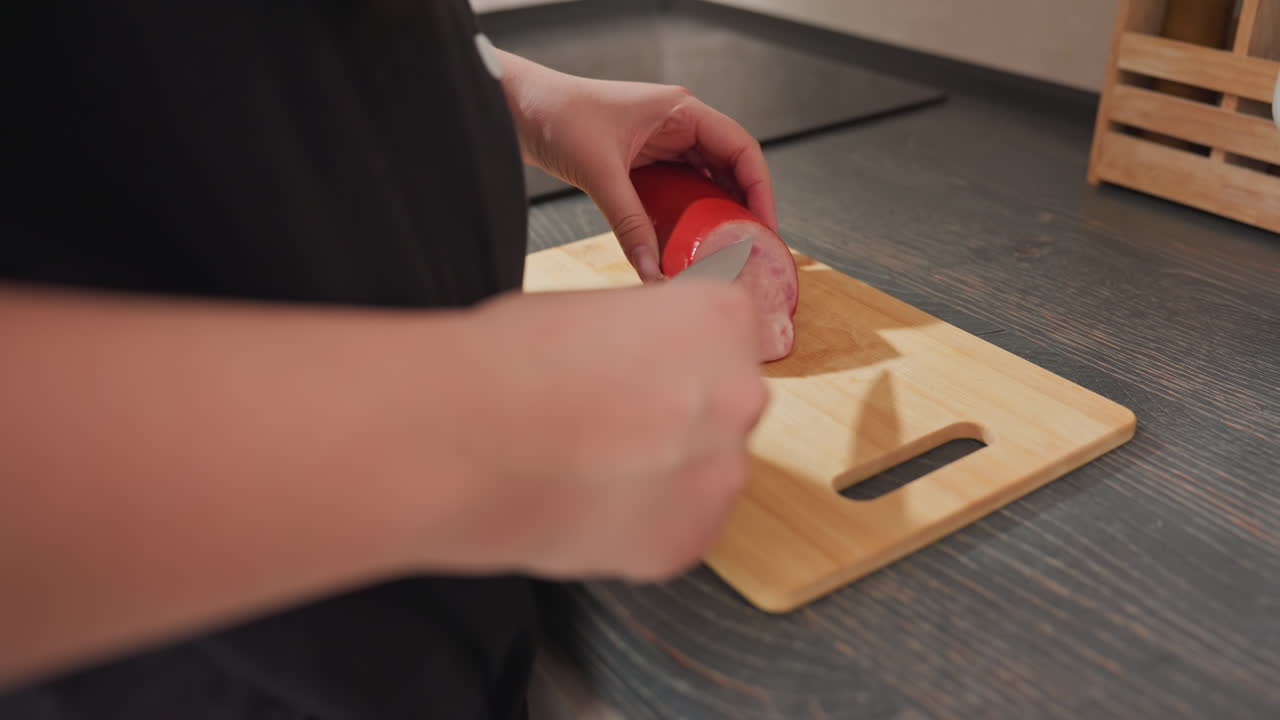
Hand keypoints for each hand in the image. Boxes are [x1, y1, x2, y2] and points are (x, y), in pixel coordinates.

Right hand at [456, 280, 767, 580]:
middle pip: (721, 402)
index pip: (725, 330)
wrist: (466, 444)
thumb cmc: (510, 366)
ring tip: (587, 466)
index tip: (640, 363)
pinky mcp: (690, 540)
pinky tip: (587, 502)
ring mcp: (722, 474)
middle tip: (607, 419)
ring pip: (703, 470)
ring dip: (661, 469)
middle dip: (674, 412)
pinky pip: (678, 526)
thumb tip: (642, 362)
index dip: (671, 351)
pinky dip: (640, 521)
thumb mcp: (589, 310)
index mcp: (720, 320)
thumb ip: (643, 337)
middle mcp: (740, 394)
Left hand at [497, 51, 776, 282]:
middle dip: (743, 207)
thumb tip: (653, 270)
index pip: (741, 147)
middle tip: (751, 248)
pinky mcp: (642, 160)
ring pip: (706, 180)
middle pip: (730, 167)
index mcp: (680, 110)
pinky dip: (687, 215)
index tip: (766, 226)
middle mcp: (677, 123)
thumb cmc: (555, 114)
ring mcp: (661, 141)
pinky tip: (689, 241)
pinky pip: (679, 189)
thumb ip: (629, 224)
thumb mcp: (599, 173)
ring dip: (716, 213)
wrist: (515, 107)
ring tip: (725, 250)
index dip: (760, 188)